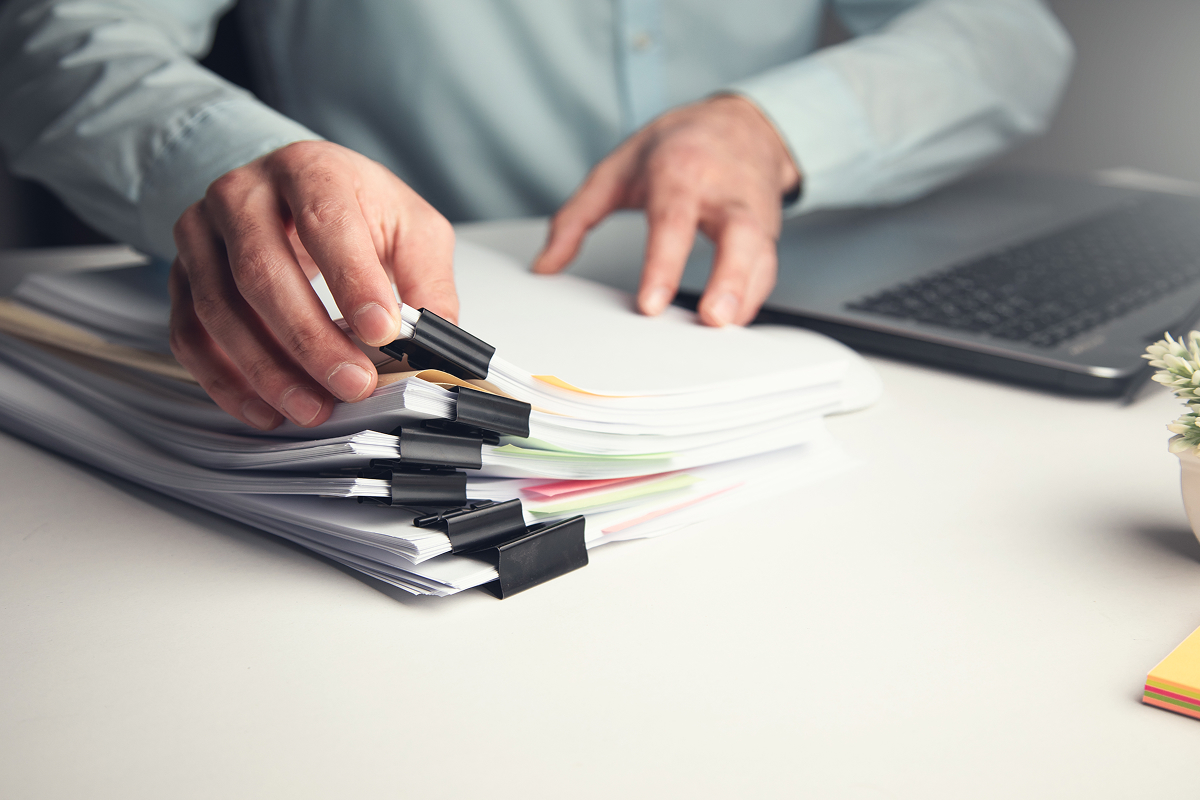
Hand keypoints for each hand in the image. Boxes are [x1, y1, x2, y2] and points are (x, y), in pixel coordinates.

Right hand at [169, 140, 457, 429]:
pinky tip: (264, 409)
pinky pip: (190, 333)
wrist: (295, 190)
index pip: (325, 222)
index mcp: (309, 170)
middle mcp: (244, 193)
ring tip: (312, 408)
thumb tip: (440, 345)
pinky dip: (225, 380)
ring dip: (266, 369)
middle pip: (261, 271)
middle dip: (309, 339)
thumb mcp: (410, 228)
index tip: (382, 333)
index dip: (352, 281)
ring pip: (219, 308)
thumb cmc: (356, 208)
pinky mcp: (182, 274)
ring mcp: (202, 233)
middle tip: (352, 385)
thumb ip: (428, 281)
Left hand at [532, 94, 799, 325]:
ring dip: (746, 296)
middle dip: (730, 279)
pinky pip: (767, 268)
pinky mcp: (768, 232)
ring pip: (761, 254)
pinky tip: (733, 322)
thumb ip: (576, 218)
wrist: (740, 124)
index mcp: (681, 172)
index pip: (673, 221)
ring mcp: (752, 212)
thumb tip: (546, 265)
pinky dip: (753, 298)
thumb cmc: (678, 146)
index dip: (663, 265)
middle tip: (712, 319)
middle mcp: (723, 192)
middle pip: (737, 235)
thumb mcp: (616, 170)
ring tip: (724, 330)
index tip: (651, 305)